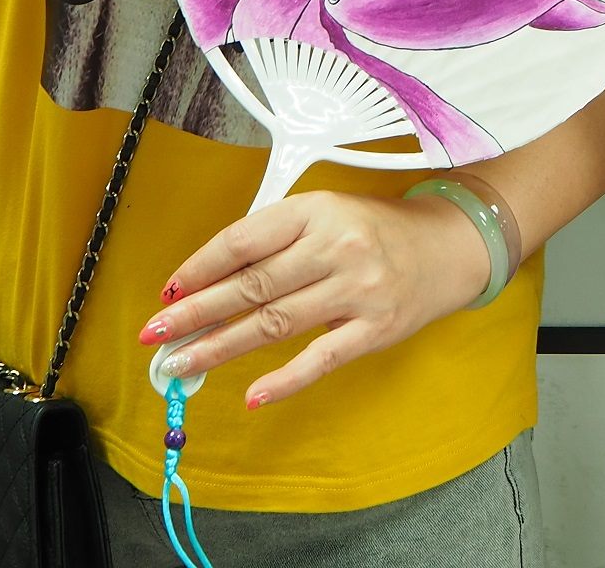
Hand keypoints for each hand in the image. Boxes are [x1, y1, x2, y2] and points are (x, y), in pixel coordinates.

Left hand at [139, 190, 489, 408]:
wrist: (448, 246)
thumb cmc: (376, 231)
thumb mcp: (327, 215)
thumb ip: (276, 240)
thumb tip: (211, 282)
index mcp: (317, 211)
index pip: (244, 240)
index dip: (201, 267)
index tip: (170, 291)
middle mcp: (336, 246)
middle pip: (252, 286)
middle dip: (196, 312)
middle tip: (156, 335)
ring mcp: (358, 289)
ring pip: (274, 323)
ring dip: (221, 346)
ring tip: (182, 363)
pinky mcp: (375, 328)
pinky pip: (321, 358)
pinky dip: (284, 379)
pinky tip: (253, 394)